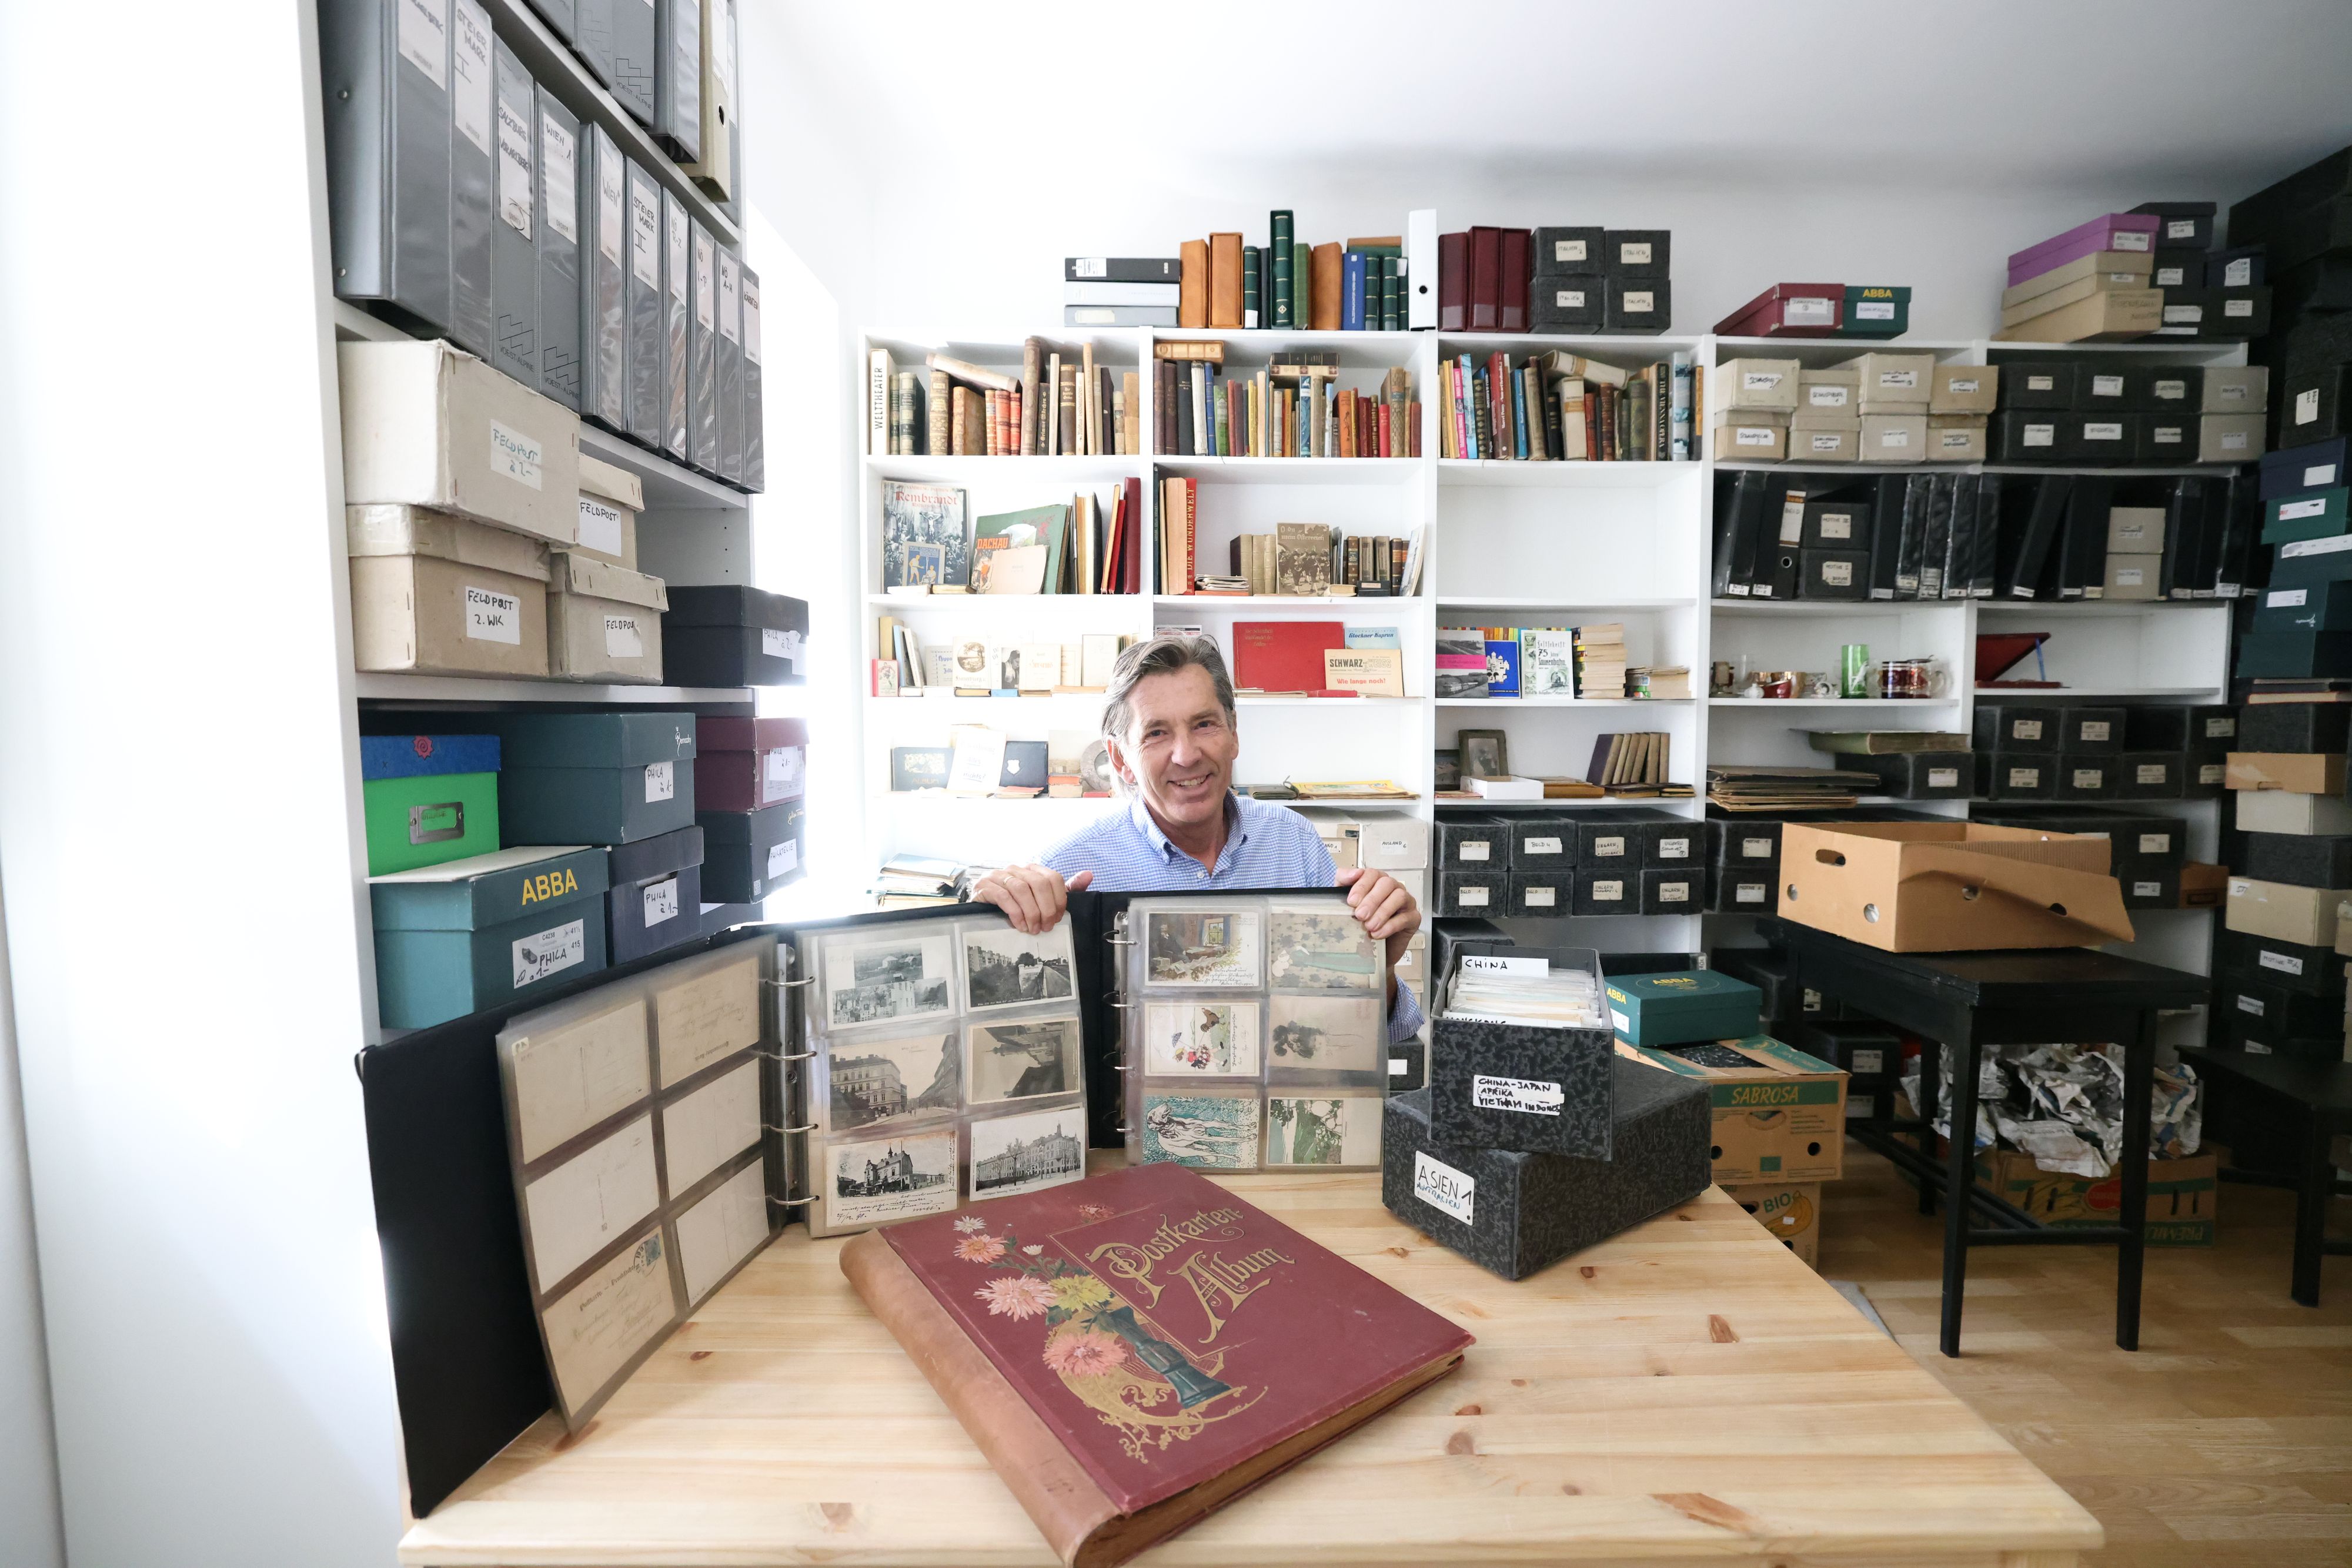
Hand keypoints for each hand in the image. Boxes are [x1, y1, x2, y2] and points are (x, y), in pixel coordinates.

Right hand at [970, 865, 1092, 934]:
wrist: (981, 906)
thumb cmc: (1014, 903)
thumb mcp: (1040, 897)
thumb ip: (1065, 888)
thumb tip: (1088, 875)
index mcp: (1032, 869)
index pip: (1053, 878)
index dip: (1059, 899)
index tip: (1057, 918)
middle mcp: (1016, 868)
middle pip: (1038, 883)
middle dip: (1046, 908)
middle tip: (1046, 927)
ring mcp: (998, 875)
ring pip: (1021, 889)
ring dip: (1031, 912)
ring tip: (1033, 929)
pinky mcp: (985, 886)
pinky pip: (1003, 896)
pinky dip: (1015, 912)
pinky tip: (1019, 925)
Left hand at [1336, 866, 1420, 967]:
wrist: (1371, 950)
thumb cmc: (1359, 923)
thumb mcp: (1344, 901)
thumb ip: (1343, 882)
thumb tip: (1354, 873)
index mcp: (1377, 881)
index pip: (1372, 874)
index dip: (1362, 886)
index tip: (1351, 901)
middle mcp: (1393, 888)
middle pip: (1387, 883)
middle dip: (1372, 900)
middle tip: (1360, 915)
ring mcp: (1406, 902)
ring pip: (1399, 897)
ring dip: (1382, 912)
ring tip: (1369, 926)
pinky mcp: (1413, 918)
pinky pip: (1405, 918)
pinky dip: (1390, 926)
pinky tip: (1377, 934)